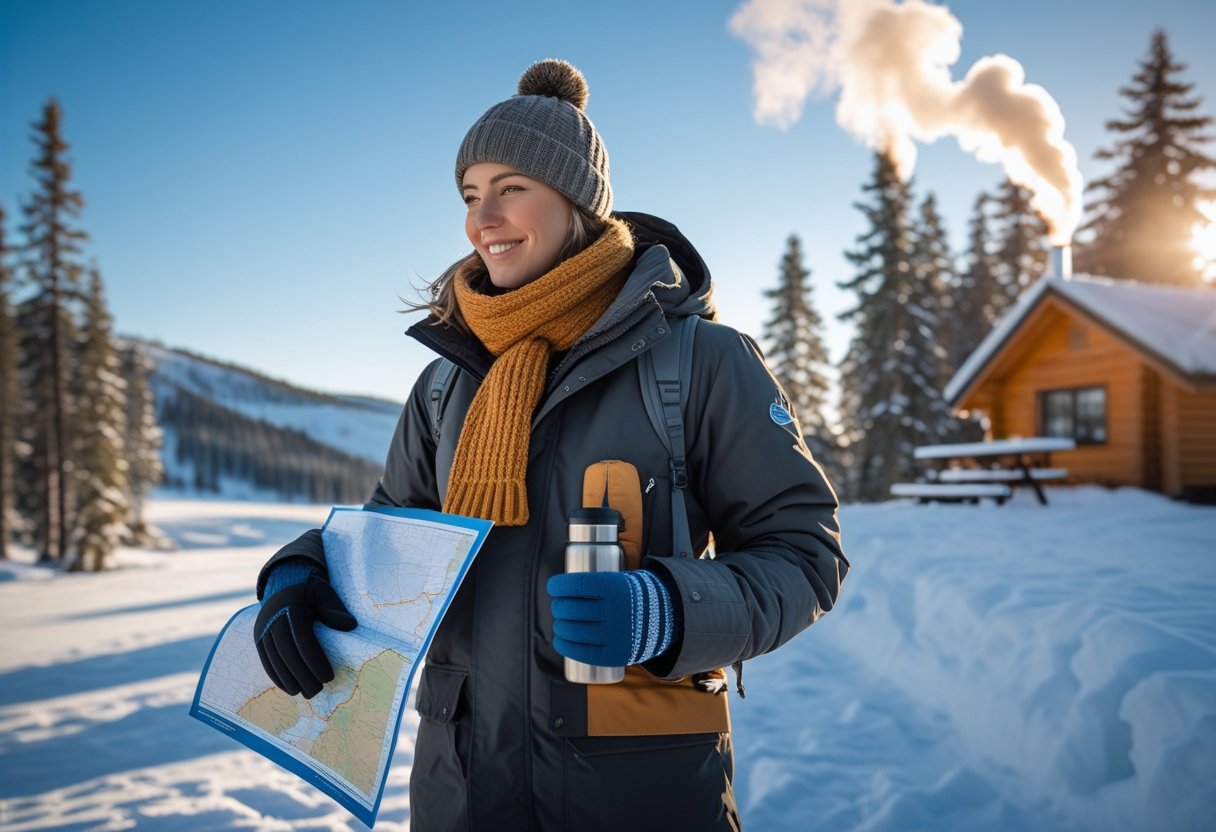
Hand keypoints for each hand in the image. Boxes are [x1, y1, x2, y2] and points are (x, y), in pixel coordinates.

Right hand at [254, 572, 357, 697]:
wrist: (286, 580)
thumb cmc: (311, 590)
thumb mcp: (325, 593)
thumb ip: (335, 609)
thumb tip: (350, 626)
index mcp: (291, 605)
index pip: (302, 638)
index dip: (314, 660)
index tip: (328, 677)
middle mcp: (273, 617)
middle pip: (287, 651)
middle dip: (302, 674)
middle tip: (317, 690)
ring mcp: (262, 627)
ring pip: (273, 658)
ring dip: (287, 679)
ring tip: (304, 693)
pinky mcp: (258, 636)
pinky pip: (265, 659)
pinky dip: (275, 675)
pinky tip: (288, 687)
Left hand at [546, 570, 676, 667]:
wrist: (666, 617)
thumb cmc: (634, 595)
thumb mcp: (620, 579)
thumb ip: (595, 584)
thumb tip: (561, 588)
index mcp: (615, 587)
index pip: (576, 585)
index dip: (558, 586)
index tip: (553, 587)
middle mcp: (614, 611)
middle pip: (571, 609)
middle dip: (558, 607)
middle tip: (558, 606)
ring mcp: (614, 635)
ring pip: (572, 631)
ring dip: (559, 626)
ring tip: (560, 623)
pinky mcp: (614, 655)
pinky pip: (582, 652)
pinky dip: (565, 646)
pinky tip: (560, 641)